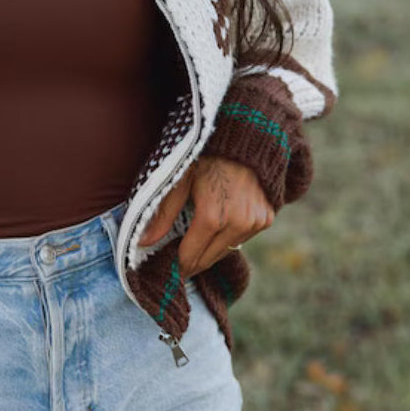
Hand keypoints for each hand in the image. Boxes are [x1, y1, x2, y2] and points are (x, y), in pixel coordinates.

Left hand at [137, 156, 274, 277]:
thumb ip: (162, 213)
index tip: (167, 271)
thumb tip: (142, 242)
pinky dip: (227, 239)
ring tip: (192, 248)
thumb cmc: (206, 156)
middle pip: (208, 259)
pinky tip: (215, 231)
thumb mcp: (179, 180)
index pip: (191, 256)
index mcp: (213, 217)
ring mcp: (255, 223)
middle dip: (191, 264)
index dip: (177, 266)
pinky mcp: (266, 220)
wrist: (245, 139)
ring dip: (209, 252)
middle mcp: (237, 224)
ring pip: (225, 251)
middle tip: (176, 265)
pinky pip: (241, 239)